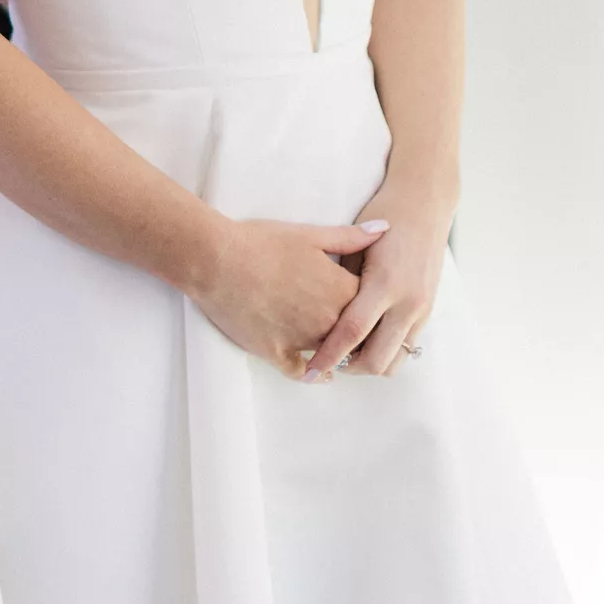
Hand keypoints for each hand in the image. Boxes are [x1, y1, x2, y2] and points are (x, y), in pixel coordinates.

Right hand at [189, 217, 390, 377]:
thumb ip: (350, 237)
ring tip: (341, 350)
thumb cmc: (262, 242)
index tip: (372, 305)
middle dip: (360, 334)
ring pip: (333, 356)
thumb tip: (385, 229)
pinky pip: (300, 373)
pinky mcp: (276, 352)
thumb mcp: (310, 234)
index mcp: (341, 290)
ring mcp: (302, 340)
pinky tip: (316, 373)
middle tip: (360, 331)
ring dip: (338, 353)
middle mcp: (328, 320)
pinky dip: (311, 375)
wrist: (217, 260)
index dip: (373, 306)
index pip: (374, 306)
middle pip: (358, 336)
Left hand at [302, 194, 451, 380]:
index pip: (352, 333)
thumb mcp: (356, 245)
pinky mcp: (428, 310)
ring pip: (396, 360)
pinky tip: (367, 339)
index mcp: (385, 284)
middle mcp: (408, 302)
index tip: (310, 371)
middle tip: (326, 362)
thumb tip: (319, 317)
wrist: (425, 202)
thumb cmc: (383, 215)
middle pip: (377, 359)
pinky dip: (386, 349)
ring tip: (346, 352)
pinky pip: (407, 345)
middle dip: (348, 368)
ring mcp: (422, 309)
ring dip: (370, 362)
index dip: (329, 355)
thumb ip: (342, 284)